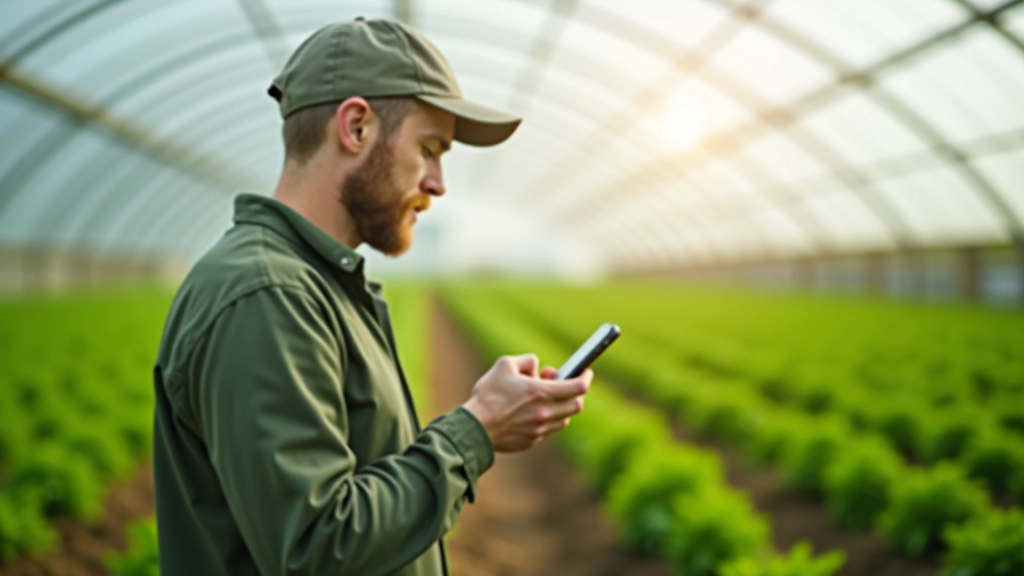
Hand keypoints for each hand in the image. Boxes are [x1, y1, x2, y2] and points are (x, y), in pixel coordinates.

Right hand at [462, 353, 591, 452]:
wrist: (474, 427)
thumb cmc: (488, 394)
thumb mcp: (504, 365)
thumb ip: (527, 361)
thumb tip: (537, 367)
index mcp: (541, 393)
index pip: (578, 387)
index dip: (586, 377)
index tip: (586, 371)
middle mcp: (545, 413)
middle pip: (576, 405)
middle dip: (575, 393)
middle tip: (563, 384)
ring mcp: (540, 429)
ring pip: (563, 419)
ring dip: (560, 407)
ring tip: (543, 398)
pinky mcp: (532, 441)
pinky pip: (548, 429)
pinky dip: (546, 419)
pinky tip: (531, 412)